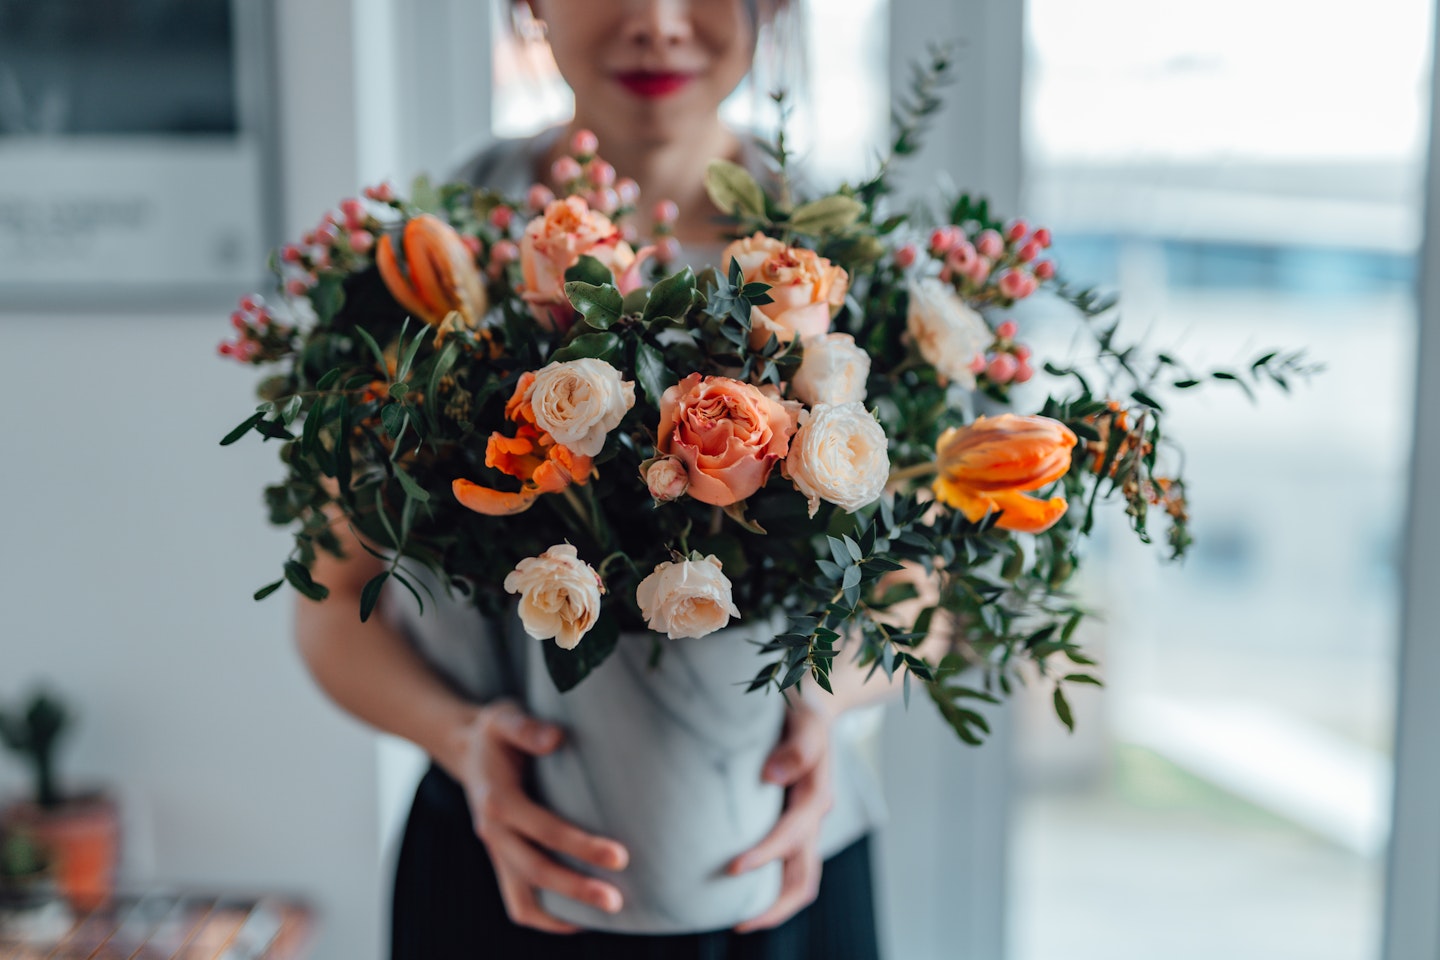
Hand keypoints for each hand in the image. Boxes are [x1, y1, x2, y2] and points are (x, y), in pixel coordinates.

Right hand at [449, 699, 629, 932]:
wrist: (466, 747)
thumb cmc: (496, 732)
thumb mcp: (505, 717)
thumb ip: (527, 728)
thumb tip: (555, 738)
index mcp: (497, 799)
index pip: (543, 829)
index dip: (581, 846)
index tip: (619, 856)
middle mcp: (493, 831)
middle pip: (535, 871)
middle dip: (577, 888)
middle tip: (617, 900)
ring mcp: (496, 850)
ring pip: (521, 899)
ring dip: (561, 913)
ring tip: (604, 917)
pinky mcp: (502, 859)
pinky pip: (518, 900)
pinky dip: (545, 916)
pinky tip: (580, 919)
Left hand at [727, 695, 834, 931]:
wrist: (814, 707)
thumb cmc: (801, 712)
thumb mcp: (803, 719)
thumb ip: (796, 746)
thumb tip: (772, 774)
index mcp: (816, 794)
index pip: (792, 835)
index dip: (765, 854)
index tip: (733, 868)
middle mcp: (814, 817)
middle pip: (804, 876)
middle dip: (774, 905)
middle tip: (738, 923)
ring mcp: (807, 825)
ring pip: (801, 879)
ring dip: (775, 904)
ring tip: (740, 920)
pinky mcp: (796, 825)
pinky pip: (790, 866)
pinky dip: (773, 887)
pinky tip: (744, 892)